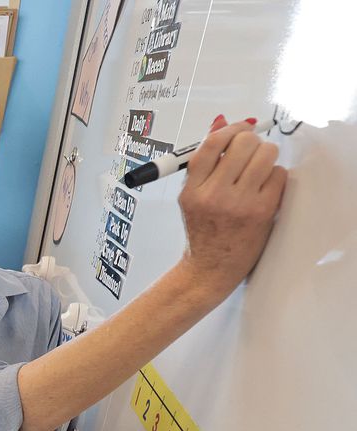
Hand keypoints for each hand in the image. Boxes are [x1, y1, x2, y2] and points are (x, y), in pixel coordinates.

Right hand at [178, 116, 286, 297]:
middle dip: (252, 141)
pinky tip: (265, 188)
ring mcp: (239, 204)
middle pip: (244, 143)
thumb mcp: (192, 196)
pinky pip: (278, 175)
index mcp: (192, 190)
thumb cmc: (203, 231)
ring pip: (266, 154)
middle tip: (252, 151)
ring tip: (260, 169)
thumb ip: (205, 162)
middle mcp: (213, 195)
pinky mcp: (261, 211)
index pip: (213, 143)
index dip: (231, 129)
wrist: (210, 269)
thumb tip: (221, 122)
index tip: (240, 129)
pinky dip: (275, 177)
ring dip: (267, 156)